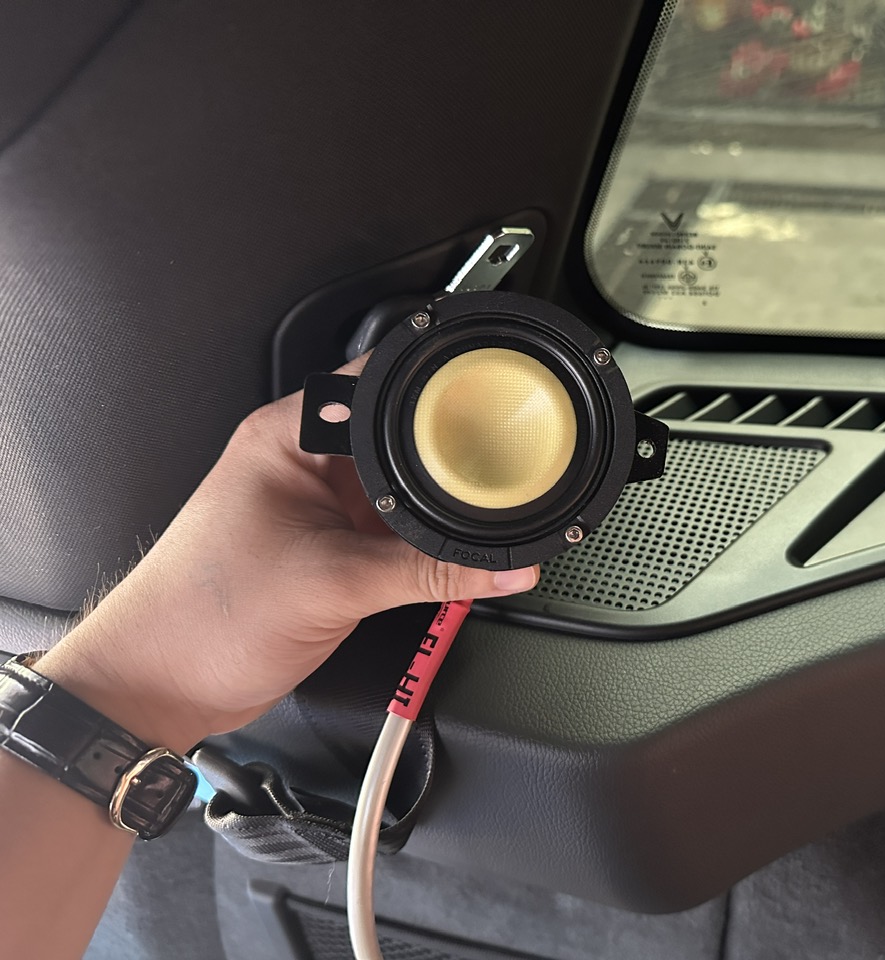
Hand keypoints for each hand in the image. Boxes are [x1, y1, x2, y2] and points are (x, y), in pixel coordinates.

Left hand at [35, 356, 538, 751]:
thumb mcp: (332, 585)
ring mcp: (321, 507)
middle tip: (499, 465)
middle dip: (448, 451)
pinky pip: (397, 533)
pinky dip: (428, 544)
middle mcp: (306, 462)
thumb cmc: (202, 618)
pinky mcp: (333, 548)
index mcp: (288, 437)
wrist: (164, 685)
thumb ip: (428, 574)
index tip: (488, 394)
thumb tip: (503, 564)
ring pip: (404, 488)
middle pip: (400, 437)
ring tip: (484, 512)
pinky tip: (457, 553)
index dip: (436, 384)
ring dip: (438, 504)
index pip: (379, 385)